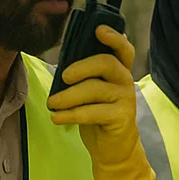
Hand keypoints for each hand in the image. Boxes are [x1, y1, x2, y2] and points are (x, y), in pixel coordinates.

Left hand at [48, 26, 155, 179]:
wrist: (112, 149)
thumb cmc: (97, 115)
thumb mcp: (90, 91)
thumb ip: (83, 74)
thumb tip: (63, 63)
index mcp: (118, 70)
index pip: (123, 48)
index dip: (113, 37)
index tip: (98, 30)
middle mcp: (126, 81)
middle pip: (107, 63)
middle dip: (82, 66)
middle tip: (63, 76)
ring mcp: (126, 100)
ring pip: (95, 89)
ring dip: (69, 96)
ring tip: (52, 104)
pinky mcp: (122, 118)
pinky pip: (93, 112)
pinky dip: (71, 115)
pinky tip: (57, 118)